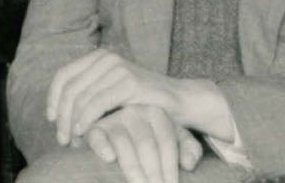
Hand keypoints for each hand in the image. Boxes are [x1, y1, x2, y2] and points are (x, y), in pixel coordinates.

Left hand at [47, 49, 182, 145]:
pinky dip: (86, 119)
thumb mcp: (111, 91)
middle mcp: (107, 58)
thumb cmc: (141, 101)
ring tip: (73, 141)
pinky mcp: (129, 82)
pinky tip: (84, 132)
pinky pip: (97, 103)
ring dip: (72, 123)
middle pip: (70, 88)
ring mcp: (119, 68)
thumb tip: (57, 109)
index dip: (53, 98)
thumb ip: (89, 92)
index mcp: (100, 57)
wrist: (177, 100)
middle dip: (62, 117)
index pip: (64, 75)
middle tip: (62, 139)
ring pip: (81, 97)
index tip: (51, 120)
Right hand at [83, 104, 202, 182]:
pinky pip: (97, 136)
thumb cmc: (150, 142)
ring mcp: (114, 119)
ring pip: (124, 143)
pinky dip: (102, 146)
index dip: (170, 166)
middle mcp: (135, 112)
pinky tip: (109, 159)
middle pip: (146, 144)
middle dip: (152, 172)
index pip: (166, 140)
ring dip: (132, 168)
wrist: (122, 132)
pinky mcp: (94, 129)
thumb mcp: (171, 141)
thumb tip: (189, 164)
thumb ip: (187, 148)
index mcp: (157, 113)